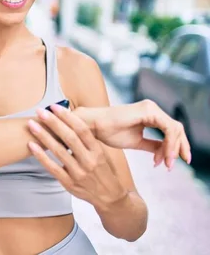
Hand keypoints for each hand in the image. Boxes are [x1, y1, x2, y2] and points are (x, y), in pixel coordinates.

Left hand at [26, 106, 127, 208]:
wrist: (110, 198)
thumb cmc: (103, 172)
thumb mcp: (101, 154)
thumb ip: (87, 141)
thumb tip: (70, 119)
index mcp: (98, 151)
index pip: (82, 130)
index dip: (68, 117)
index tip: (55, 106)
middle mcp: (89, 161)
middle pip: (69, 138)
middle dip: (53, 123)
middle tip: (40, 111)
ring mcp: (79, 173)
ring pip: (59, 151)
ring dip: (44, 136)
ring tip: (32, 124)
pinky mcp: (69, 183)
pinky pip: (52, 167)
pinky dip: (41, 156)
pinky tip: (32, 145)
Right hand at [75, 100, 190, 168]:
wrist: (93, 126)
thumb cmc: (109, 132)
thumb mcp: (137, 142)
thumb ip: (153, 145)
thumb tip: (167, 154)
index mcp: (150, 114)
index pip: (171, 130)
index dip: (175, 147)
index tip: (170, 164)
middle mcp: (152, 109)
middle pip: (177, 129)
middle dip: (179, 148)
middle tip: (173, 166)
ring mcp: (151, 108)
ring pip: (175, 129)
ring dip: (173, 148)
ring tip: (167, 164)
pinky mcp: (148, 111)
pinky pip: (168, 128)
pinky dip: (169, 143)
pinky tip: (163, 156)